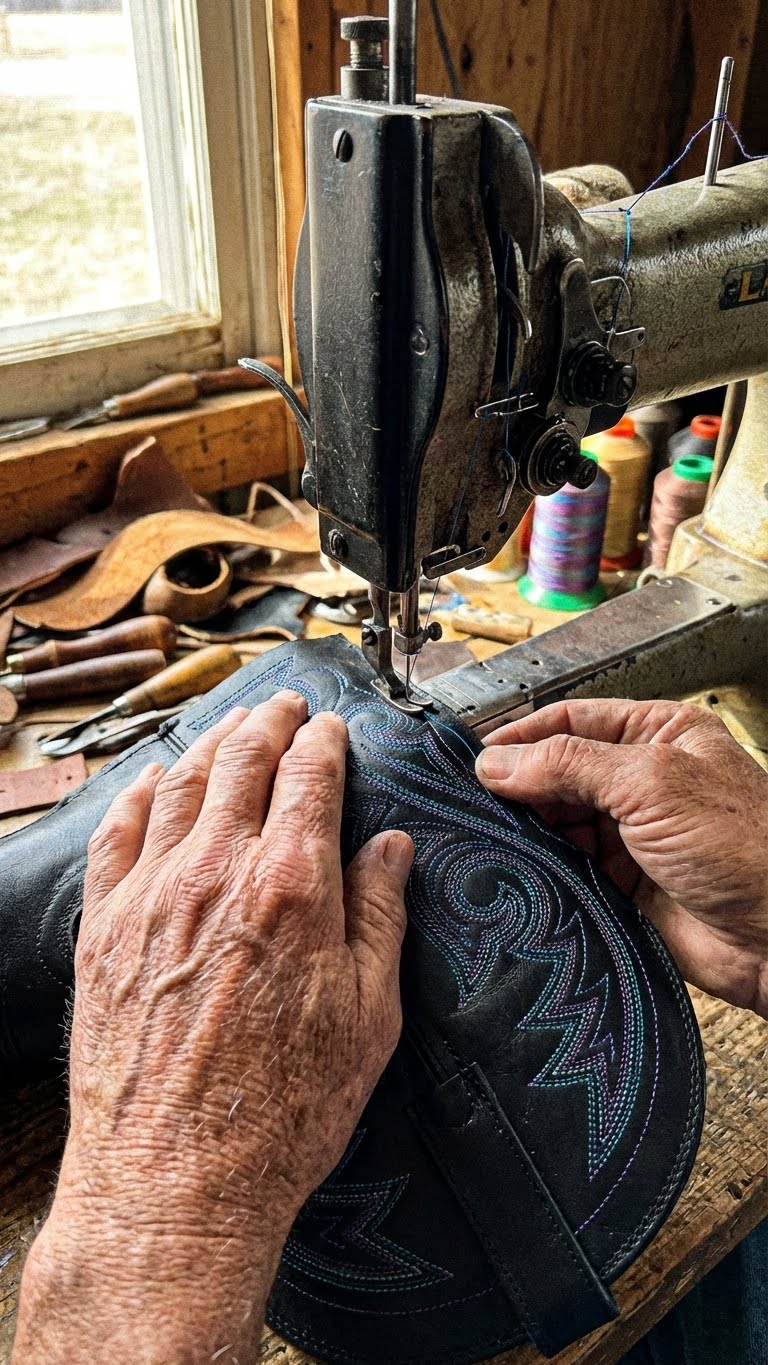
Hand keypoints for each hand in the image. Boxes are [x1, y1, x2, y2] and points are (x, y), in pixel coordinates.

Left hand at [14, 692, 413, 1363]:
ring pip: (180, 785)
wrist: (176, 1183)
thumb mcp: (368, 1018)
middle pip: (241, 764)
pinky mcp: (104, 929)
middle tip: (284, 703)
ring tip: (231, 723)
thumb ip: (378, 917)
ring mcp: (150, 897)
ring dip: (210, 742)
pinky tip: (152, 778)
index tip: (331, 728)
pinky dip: (138, 794)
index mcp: (290, 887)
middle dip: (268, 723)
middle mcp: (215, 874)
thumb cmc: (283, 1112)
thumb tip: (391, 849)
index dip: (323, 743)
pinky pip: (117, 834)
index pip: (308, 779)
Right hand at [476, 699, 766, 1016]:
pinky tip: (519, 867)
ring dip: (527, 828)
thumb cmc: (747, 847)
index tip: (478, 756)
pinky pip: (566, 868)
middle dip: (519, 783)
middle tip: (478, 800)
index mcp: (659, 733)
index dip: (523, 735)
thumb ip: (570, 764)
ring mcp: (631, 832)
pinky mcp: (622, 883)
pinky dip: (541, 868)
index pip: (573, 719)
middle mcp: (642, 779)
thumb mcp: (651, 782)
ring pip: (557, 821)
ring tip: (494, 833)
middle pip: (559, 770)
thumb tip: (501, 761)